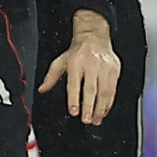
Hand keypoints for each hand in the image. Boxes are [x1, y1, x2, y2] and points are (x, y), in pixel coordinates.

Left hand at [38, 10, 119, 125]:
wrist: (94, 37)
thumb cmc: (77, 51)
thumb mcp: (60, 61)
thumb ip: (51, 76)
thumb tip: (42, 89)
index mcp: (75, 62)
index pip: (74, 84)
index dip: (74, 99)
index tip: (74, 111)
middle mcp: (91, 64)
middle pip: (91, 89)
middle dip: (89, 107)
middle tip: (87, 120)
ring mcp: (105, 67)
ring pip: (105, 91)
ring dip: (101, 108)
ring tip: (96, 119)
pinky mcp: (115, 70)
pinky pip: (113, 89)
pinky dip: (109, 102)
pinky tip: (104, 110)